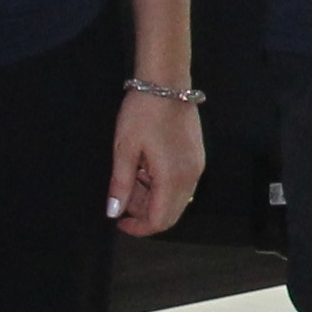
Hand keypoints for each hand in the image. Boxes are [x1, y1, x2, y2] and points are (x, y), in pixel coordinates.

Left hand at [105, 91, 204, 236]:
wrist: (166, 83)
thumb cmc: (142, 113)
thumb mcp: (124, 149)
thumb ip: (120, 185)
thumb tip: (114, 212)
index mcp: (172, 178)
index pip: (159, 220)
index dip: (139, 228)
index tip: (119, 221)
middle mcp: (191, 178)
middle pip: (171, 214)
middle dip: (145, 215)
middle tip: (123, 198)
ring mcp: (197, 167)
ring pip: (177, 200)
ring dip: (153, 199)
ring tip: (132, 177)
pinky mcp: (198, 158)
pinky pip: (182, 184)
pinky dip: (163, 186)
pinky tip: (147, 168)